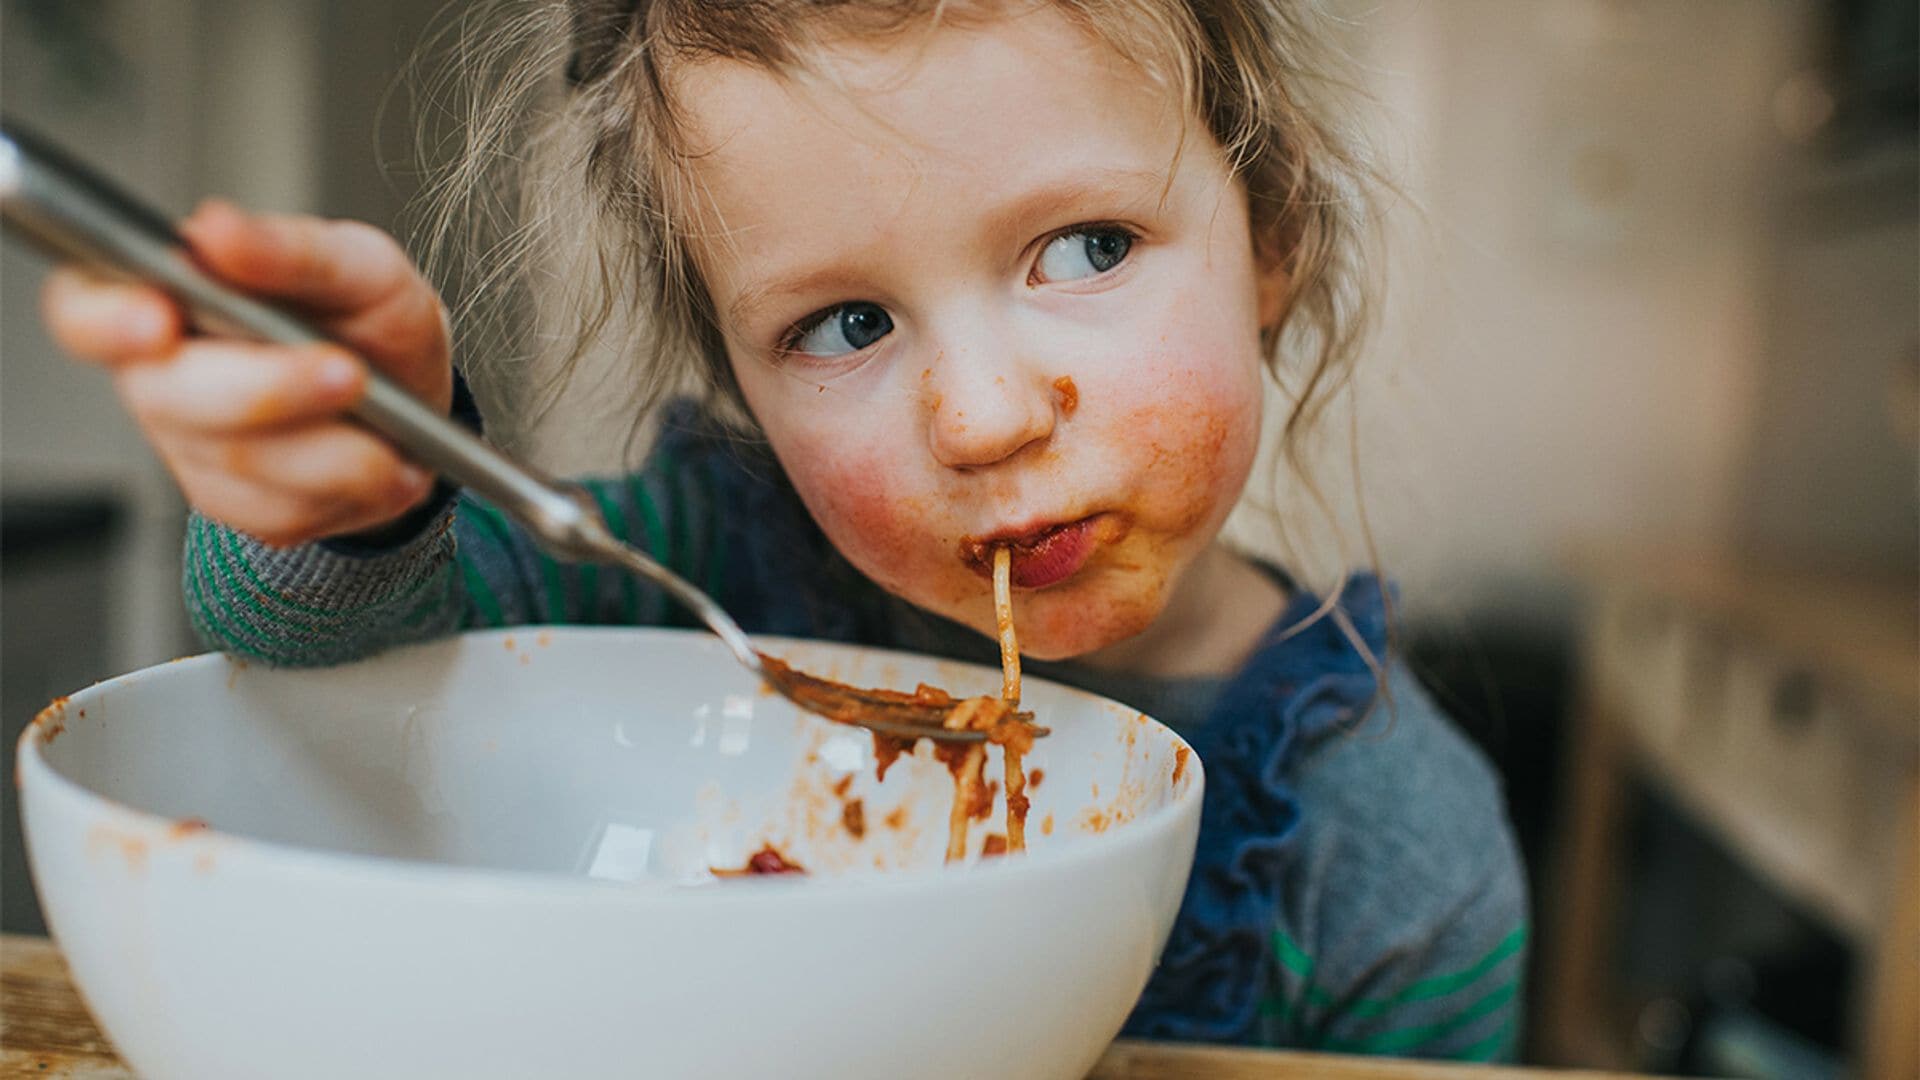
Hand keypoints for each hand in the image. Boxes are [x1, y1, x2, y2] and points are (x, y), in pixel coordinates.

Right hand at [40, 199, 454, 546]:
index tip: (158, 322)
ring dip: (336, 448)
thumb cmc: (370, 320)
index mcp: (165, 292)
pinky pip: (282, 511)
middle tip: (350, 374)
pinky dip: (352, 486)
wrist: (413, 400)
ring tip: (389, 422)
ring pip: (241, 462)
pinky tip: (383, 458)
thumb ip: (292, 249)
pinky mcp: (233, 505)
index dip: (106, 321)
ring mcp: (189, 446)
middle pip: (171, 397)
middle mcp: (159, 373)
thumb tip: (215, 230)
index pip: (85, 308)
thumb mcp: (359, 266)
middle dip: (272, 389)